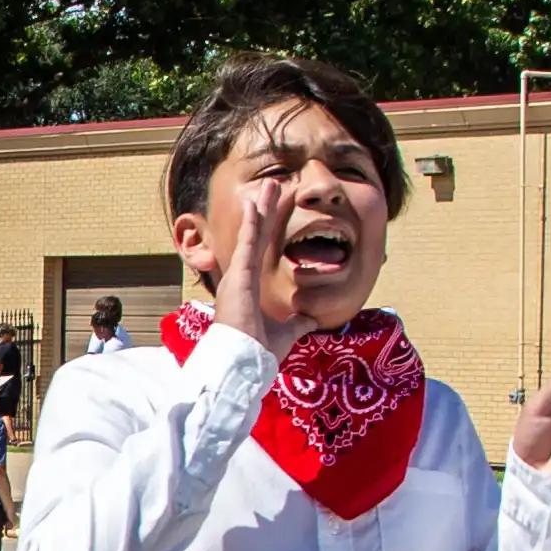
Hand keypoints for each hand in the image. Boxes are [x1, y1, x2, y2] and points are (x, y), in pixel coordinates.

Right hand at [211, 179, 298, 349]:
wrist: (245, 364)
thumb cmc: (259, 352)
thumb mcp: (286, 332)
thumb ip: (297, 323)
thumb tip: (311, 319)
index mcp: (249, 288)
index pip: (261, 250)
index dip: (269, 229)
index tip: (276, 209)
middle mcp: (241, 278)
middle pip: (257, 236)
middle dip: (266, 211)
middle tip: (274, 187)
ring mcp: (238, 275)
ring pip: (252, 235)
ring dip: (261, 209)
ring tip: (270, 186)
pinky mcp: (239, 276)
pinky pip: (246, 244)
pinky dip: (250, 223)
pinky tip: (254, 204)